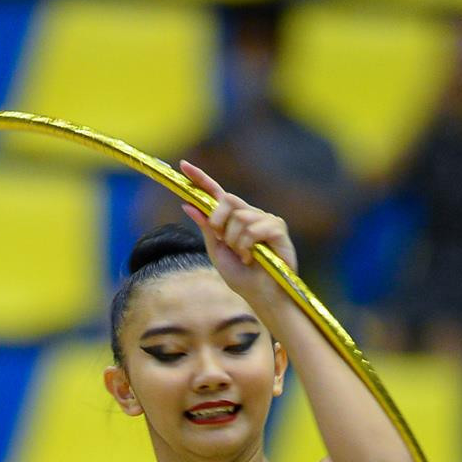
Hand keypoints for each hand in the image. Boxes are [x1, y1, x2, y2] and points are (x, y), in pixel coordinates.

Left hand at [178, 160, 296, 317]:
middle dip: (218, 221)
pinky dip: (248, 246)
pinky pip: (254, 228)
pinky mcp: (278, 228)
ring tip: (244, 257)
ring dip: (235, 242)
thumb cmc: (242, 276)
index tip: (183, 165)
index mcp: (234, 218)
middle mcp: (250, 214)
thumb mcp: (216, 251)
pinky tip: (253, 257)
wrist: (260, 296)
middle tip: (222, 240)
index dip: (200, 179)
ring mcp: (265, 219)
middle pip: (227, 199)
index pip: (215, 193)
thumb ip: (206, 228)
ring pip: (240, 217)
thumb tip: (188, 205)